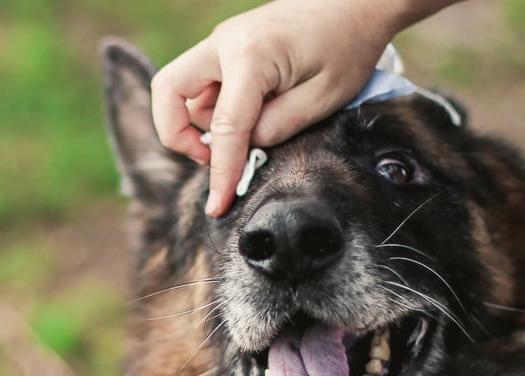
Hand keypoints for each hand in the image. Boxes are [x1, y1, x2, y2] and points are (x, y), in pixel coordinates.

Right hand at [150, 0, 437, 216]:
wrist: (355, 2)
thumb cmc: (346, 46)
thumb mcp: (322, 99)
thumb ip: (276, 128)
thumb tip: (244, 147)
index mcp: (250, 56)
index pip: (225, 126)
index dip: (220, 172)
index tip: (218, 206)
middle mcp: (224, 42)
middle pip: (168, 92)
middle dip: (176, 134)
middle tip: (211, 159)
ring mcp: (222, 40)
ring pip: (183, 88)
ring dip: (203, 119)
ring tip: (252, 129)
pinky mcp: (228, 44)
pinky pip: (203, 81)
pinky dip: (214, 105)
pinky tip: (252, 114)